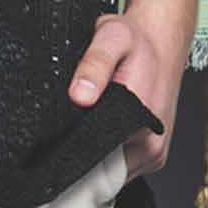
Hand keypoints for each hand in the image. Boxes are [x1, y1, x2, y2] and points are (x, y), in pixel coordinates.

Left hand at [65, 0, 190, 182]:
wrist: (162, 39)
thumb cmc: (137, 39)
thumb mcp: (112, 36)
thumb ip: (94, 64)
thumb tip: (79, 96)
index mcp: (142, 122)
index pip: (96, 158)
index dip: (68, 157)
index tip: (44, 152)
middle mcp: (152, 145)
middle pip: (103, 171)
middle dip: (76, 160)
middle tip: (48, 143)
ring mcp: (153, 153)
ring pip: (111, 171)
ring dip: (91, 158)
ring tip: (68, 137)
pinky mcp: (151, 153)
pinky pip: (121, 165)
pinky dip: (104, 155)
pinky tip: (88, 136)